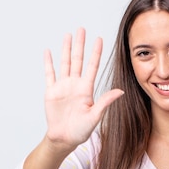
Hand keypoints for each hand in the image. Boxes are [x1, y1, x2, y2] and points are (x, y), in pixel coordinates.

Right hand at [43, 28, 122, 148]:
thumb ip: (105, 102)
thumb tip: (120, 91)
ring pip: (65, 63)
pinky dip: (48, 63)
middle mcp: (75, 85)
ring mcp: (63, 87)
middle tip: (82, 29)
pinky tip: (48, 51)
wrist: (64, 139)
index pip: (92, 66)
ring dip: (66, 49)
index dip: (95, 52)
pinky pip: (49, 74)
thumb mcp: (95, 116)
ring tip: (68, 35)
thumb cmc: (81, 131)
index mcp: (86, 89)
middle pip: (78, 60)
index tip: (99, 39)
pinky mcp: (51, 92)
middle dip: (80, 44)